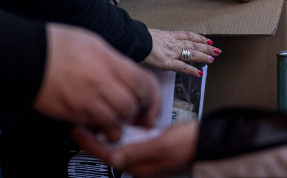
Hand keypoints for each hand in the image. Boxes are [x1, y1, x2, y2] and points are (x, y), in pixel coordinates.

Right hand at [33, 23, 159, 136]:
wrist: (27, 55)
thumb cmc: (57, 45)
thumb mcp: (94, 42)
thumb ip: (114, 60)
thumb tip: (128, 74)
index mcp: (109, 61)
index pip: (142, 83)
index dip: (149, 95)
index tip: (147, 100)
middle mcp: (100, 82)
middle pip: (130, 107)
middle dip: (134, 112)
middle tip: (131, 111)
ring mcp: (85, 100)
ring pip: (114, 122)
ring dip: (117, 122)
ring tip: (112, 116)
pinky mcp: (71, 113)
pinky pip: (93, 127)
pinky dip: (98, 126)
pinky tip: (95, 118)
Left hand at [72, 120, 197, 177]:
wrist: (209, 140)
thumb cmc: (189, 144)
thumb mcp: (162, 145)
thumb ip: (137, 151)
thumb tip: (113, 157)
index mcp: (140, 167)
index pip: (107, 156)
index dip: (90, 144)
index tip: (77, 131)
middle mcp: (140, 163)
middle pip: (110, 151)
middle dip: (94, 138)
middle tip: (80, 122)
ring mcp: (146, 154)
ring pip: (118, 144)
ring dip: (106, 132)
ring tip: (94, 118)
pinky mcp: (152, 145)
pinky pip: (130, 139)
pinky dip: (121, 130)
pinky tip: (117, 119)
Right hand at [142, 29, 218, 76]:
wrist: (133, 40)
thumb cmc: (137, 38)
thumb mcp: (147, 35)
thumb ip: (154, 39)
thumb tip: (152, 41)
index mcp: (168, 35)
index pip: (187, 35)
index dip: (198, 37)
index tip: (206, 40)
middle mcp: (173, 42)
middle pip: (193, 44)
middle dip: (206, 47)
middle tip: (216, 50)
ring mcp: (171, 52)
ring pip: (191, 53)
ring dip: (203, 56)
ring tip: (212, 59)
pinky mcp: (168, 62)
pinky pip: (183, 67)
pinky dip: (192, 70)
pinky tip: (200, 73)